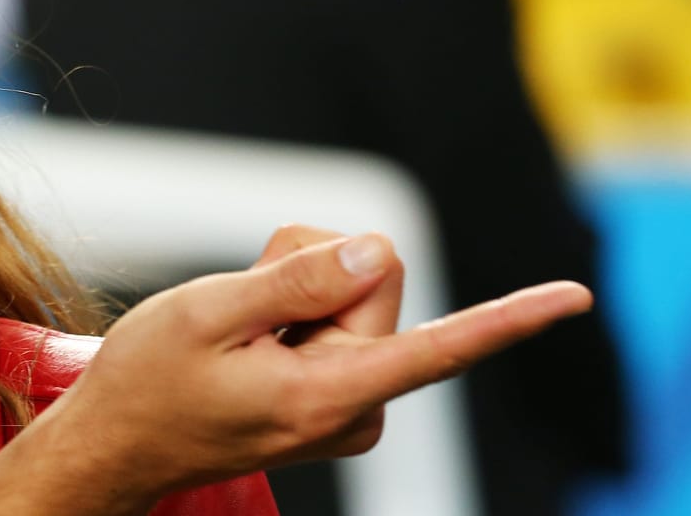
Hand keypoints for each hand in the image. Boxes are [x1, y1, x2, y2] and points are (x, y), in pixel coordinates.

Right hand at [0, 230, 590, 515]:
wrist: (117, 442)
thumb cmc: (148, 381)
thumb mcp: (208, 314)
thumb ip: (299, 281)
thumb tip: (379, 249)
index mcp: (330, 393)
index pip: (440, 348)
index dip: (510, 318)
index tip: (574, 298)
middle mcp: (358, 407)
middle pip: (378, 284)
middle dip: (313, 269)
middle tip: (244, 301)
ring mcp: (350, 406)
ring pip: (355, 298)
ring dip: (295, 292)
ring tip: (237, 329)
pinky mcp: (339, 397)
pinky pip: (338, 322)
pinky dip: (292, 313)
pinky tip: (249, 341)